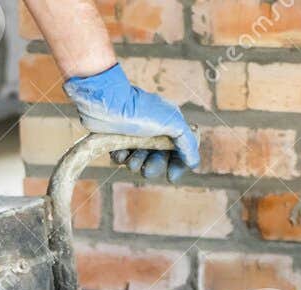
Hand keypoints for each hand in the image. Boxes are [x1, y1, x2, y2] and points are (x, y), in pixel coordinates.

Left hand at [63, 64, 199, 182]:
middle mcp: (153, 131)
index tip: (171, 176)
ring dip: (136, 163)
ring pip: (139, 161)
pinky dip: (121, 158)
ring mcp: (134, 136)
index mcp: (169, 125)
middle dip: (153, 166)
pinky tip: (118, 152)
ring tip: (130, 158)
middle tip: (146, 168)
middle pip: (158, 159)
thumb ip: (187, 142)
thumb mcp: (172, 123)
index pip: (179, 152)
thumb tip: (194, 163)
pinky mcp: (116, 140)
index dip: (177, 166)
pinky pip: (122, 157)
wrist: (106, 103)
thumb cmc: (140, 110)